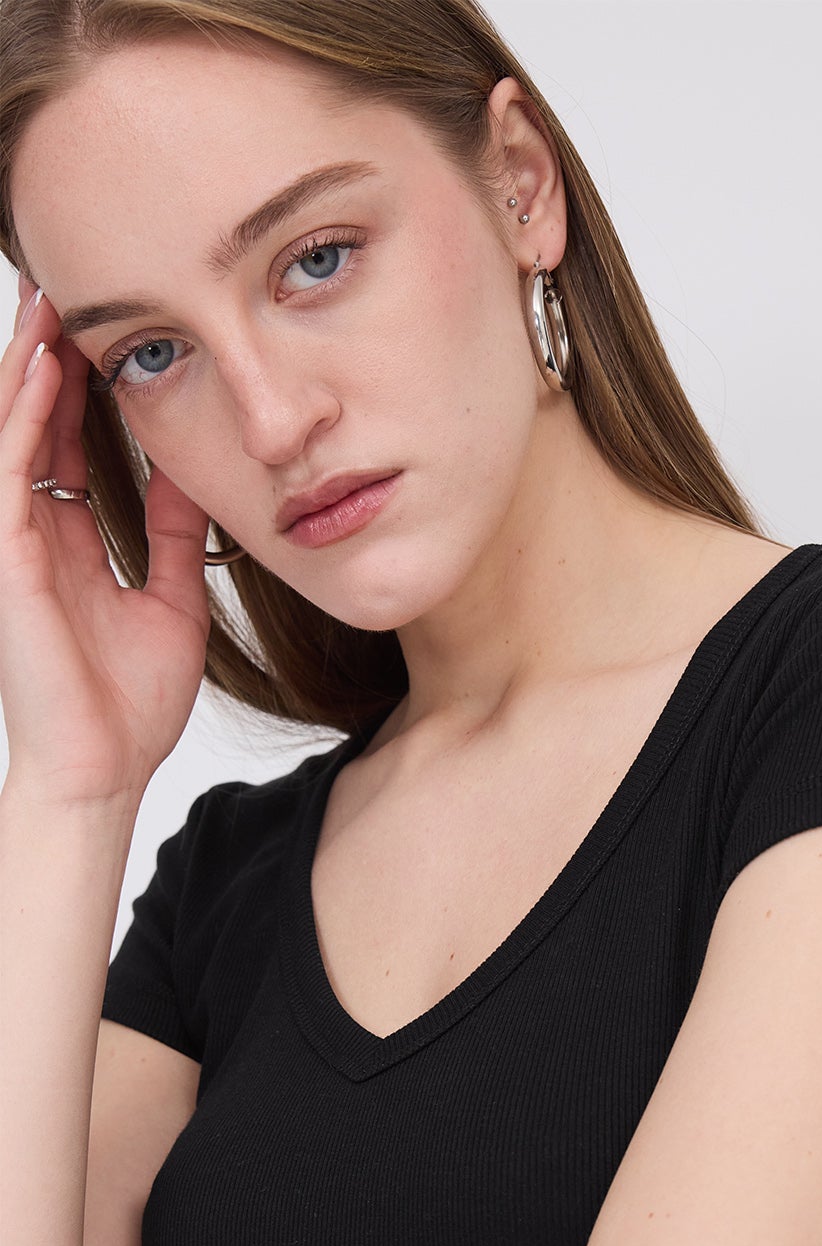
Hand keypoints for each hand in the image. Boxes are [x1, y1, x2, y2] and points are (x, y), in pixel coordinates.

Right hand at [0, 270, 212, 807]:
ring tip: (47, 303)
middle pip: (34, 423)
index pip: (71, 443)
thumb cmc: (130, 704)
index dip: (86, 387)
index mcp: (69, 542)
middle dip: (47, 357)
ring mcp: (14, 543)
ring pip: (12, 433)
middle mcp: (33, 533)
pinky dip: (24, 418)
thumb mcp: (170, 600)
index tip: (112, 330)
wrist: (105, 770)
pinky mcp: (6, 559)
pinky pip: (10, 472)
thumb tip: (192, 475)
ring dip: (26, 367)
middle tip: (68, 289)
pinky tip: (42, 370)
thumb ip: (174, 536)